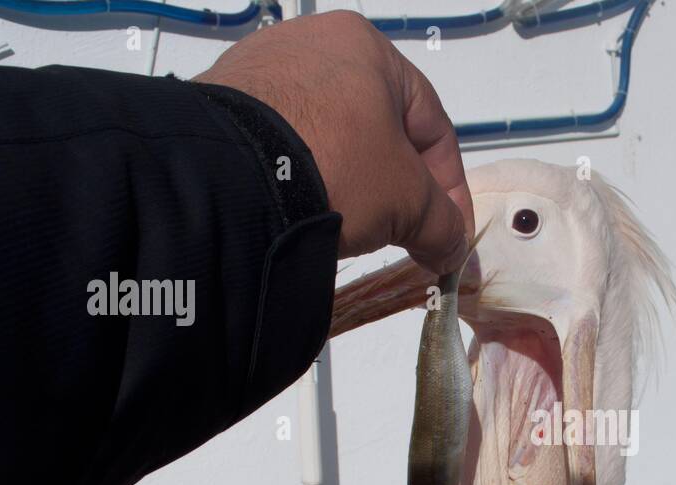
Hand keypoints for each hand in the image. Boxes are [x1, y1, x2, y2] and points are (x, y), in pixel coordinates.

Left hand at [195, 10, 474, 271]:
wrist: (228, 176)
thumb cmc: (338, 166)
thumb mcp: (408, 201)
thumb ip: (443, 224)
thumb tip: (451, 251)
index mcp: (367, 45)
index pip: (432, 125)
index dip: (450, 187)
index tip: (448, 233)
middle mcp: (312, 43)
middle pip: (379, 130)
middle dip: (397, 187)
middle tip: (405, 234)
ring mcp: (260, 69)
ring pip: (330, 138)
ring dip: (352, 183)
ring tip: (353, 225)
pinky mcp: (225, 104)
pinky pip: (283, 146)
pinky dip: (303, 178)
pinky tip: (304, 209)